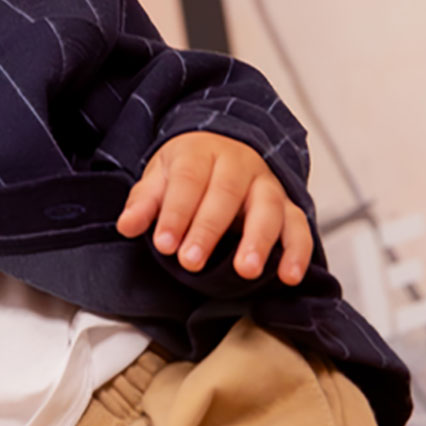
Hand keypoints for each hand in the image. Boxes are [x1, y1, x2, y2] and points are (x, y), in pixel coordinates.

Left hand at [118, 133, 312, 283]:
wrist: (222, 148)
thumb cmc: (186, 171)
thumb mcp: (158, 178)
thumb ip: (144, 203)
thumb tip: (127, 225)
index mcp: (201, 153)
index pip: (188, 181)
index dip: (176, 213)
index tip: (163, 244)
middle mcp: (239, 164)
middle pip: (226, 194)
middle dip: (208, 230)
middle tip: (191, 262)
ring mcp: (267, 184)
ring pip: (268, 209)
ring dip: (258, 241)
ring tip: (246, 271)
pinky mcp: (287, 205)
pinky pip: (299, 225)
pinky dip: (297, 251)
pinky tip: (289, 277)